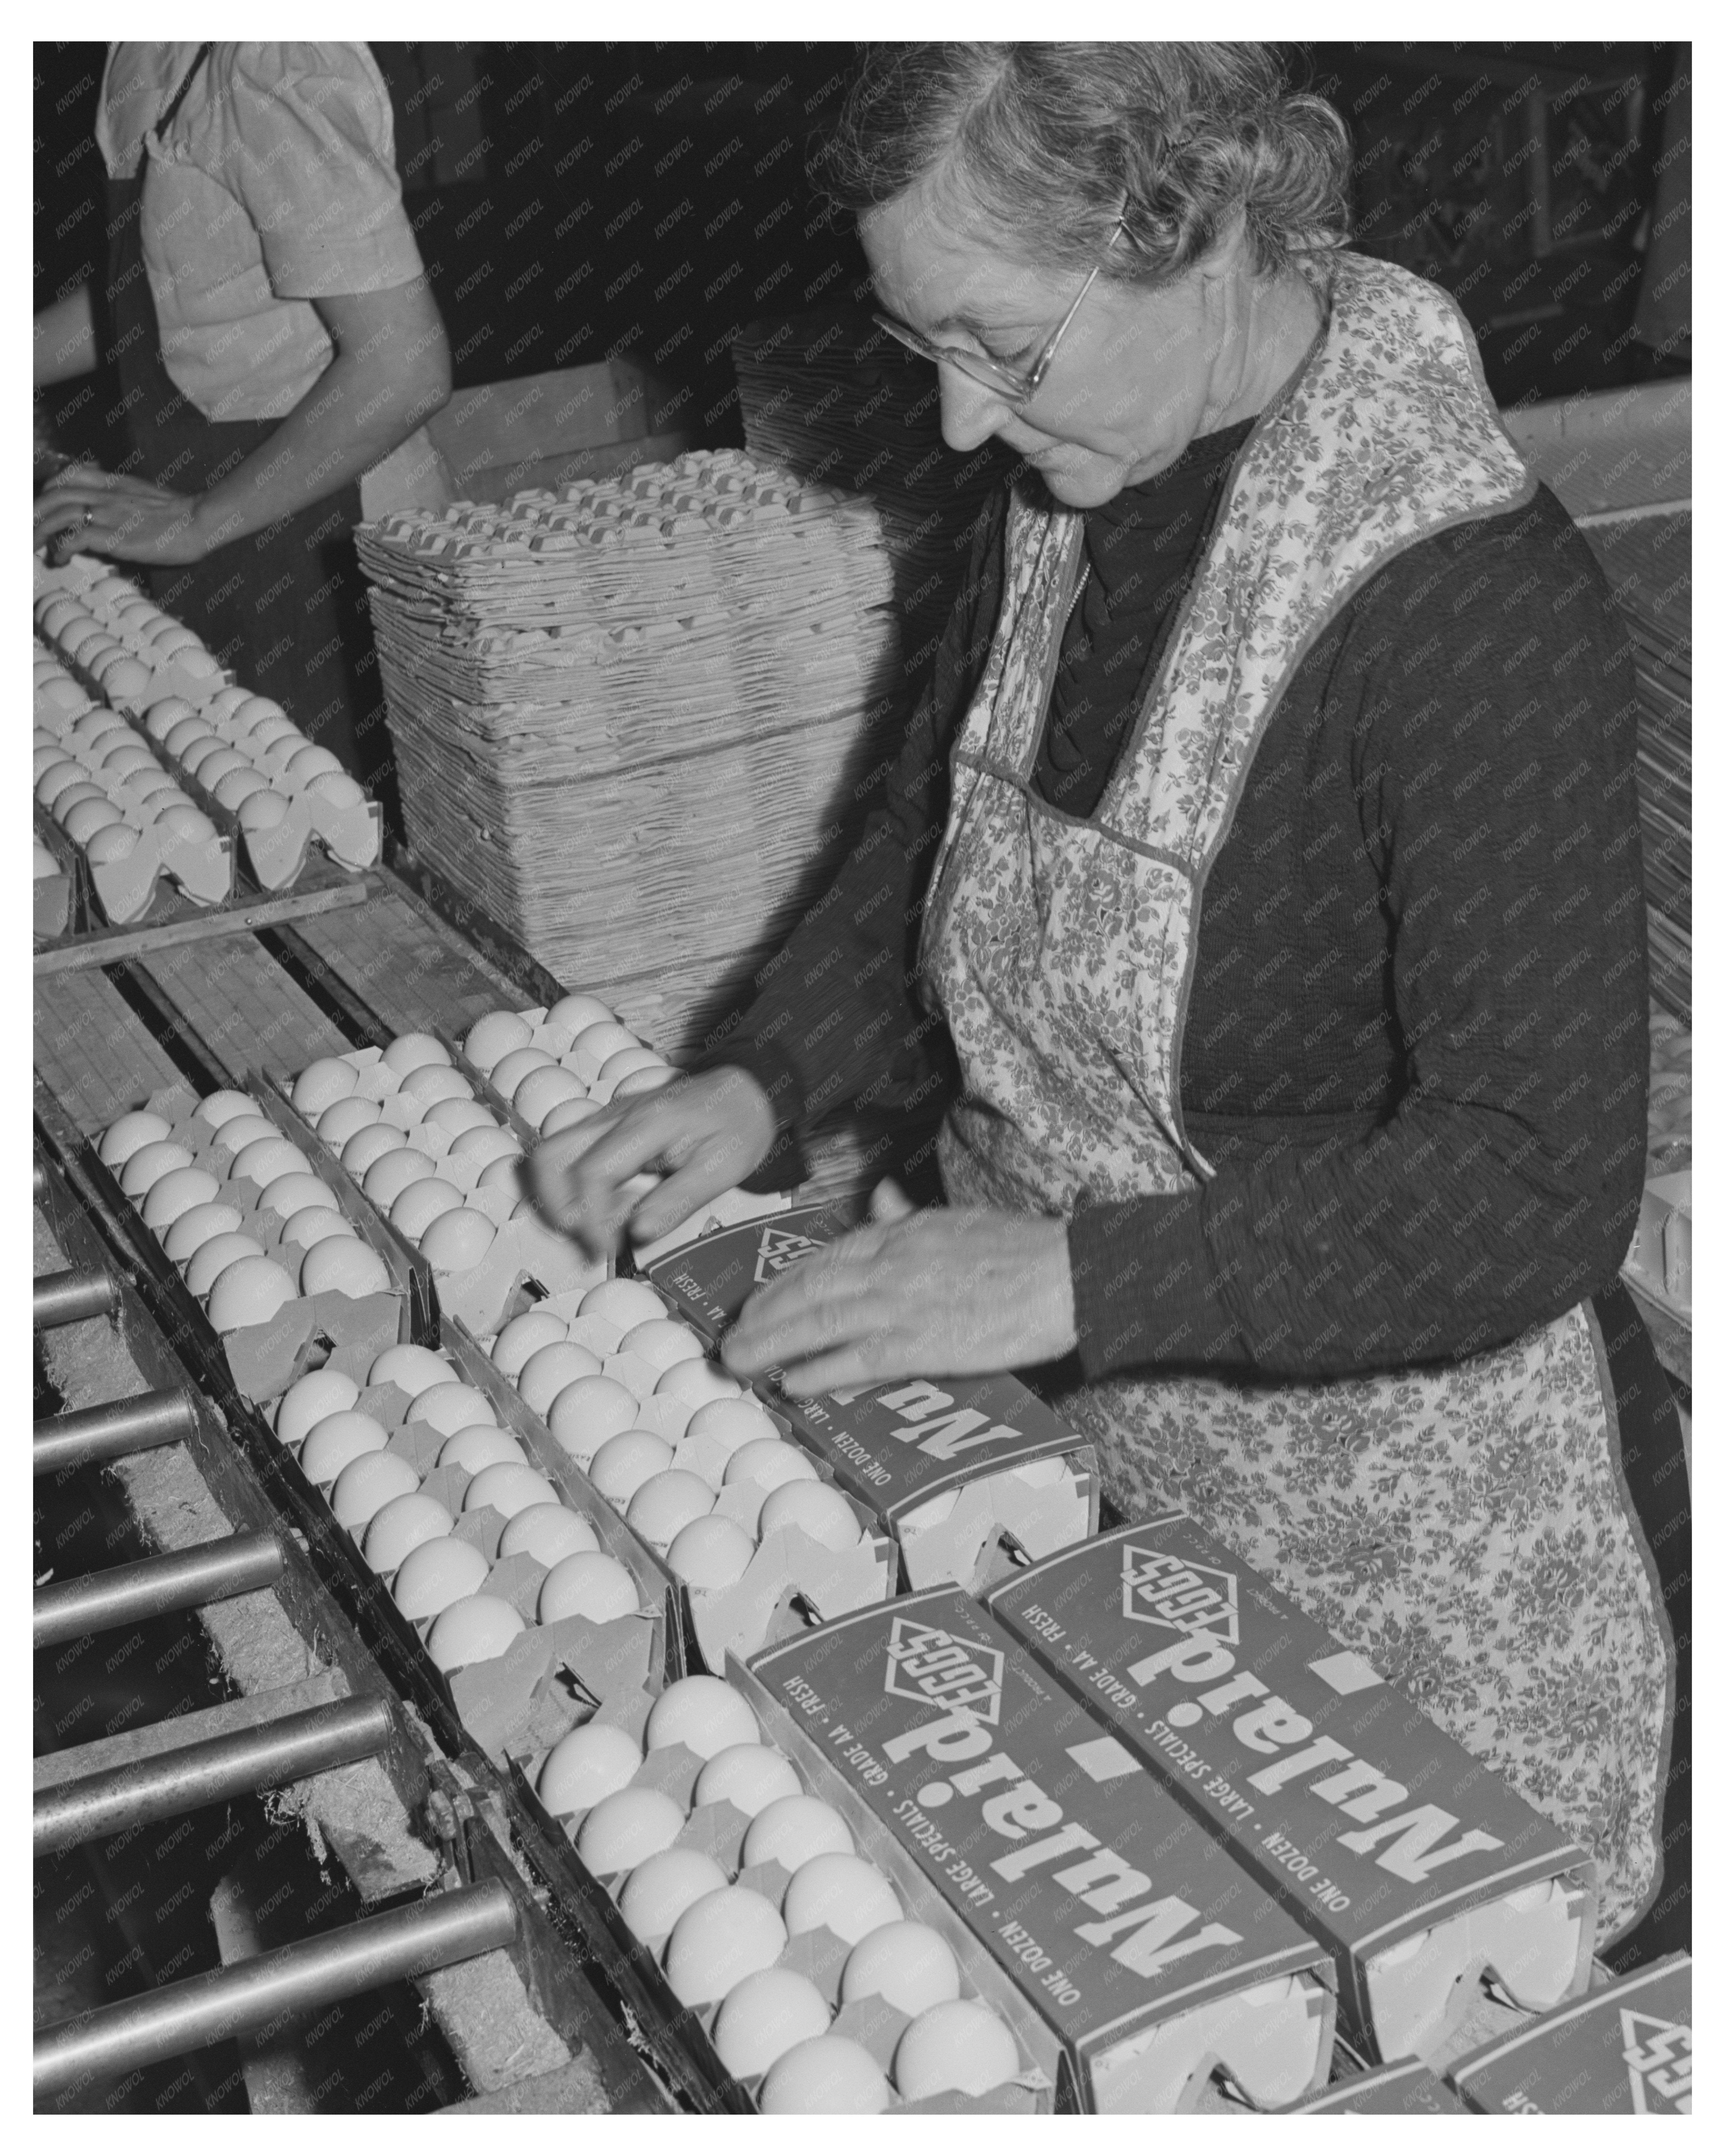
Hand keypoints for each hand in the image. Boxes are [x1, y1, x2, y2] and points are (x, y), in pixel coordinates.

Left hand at [35, 468, 210, 566]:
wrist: (199, 520)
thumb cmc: (180, 515)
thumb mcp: (146, 496)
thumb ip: (124, 498)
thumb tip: (112, 512)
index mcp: (114, 482)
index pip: (70, 474)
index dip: (51, 488)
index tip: (46, 504)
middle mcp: (105, 494)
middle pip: (55, 493)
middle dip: (35, 510)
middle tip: (29, 529)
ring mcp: (108, 514)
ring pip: (58, 513)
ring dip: (39, 530)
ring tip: (33, 546)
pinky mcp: (113, 536)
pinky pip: (74, 537)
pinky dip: (60, 547)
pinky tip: (60, 557)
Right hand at [525, 1066, 776, 1259]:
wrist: (741, 1091)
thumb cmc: (736, 1126)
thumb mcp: (722, 1169)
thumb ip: (679, 1200)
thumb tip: (639, 1232)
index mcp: (648, 1125)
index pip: (593, 1173)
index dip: (591, 1219)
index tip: (607, 1248)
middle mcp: (616, 1116)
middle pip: (551, 1157)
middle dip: (559, 1208)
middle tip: (591, 1240)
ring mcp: (606, 1118)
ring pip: (551, 1154)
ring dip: (559, 1198)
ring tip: (594, 1227)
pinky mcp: (604, 1127)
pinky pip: (567, 1155)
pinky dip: (571, 1187)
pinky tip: (605, 1206)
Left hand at [721, 1184, 1078, 1394]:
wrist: (1065, 1272)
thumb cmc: (1019, 1247)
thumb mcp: (954, 1218)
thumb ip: (906, 1216)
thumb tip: (879, 1197)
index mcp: (898, 1235)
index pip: (823, 1258)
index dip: (781, 1283)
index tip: (755, 1302)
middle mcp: (889, 1265)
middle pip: (807, 1288)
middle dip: (762, 1315)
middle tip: (729, 1338)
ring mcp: (901, 1304)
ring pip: (818, 1322)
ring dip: (772, 1343)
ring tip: (740, 1361)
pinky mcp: (921, 1343)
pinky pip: (857, 1359)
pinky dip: (820, 1370)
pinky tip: (793, 1383)